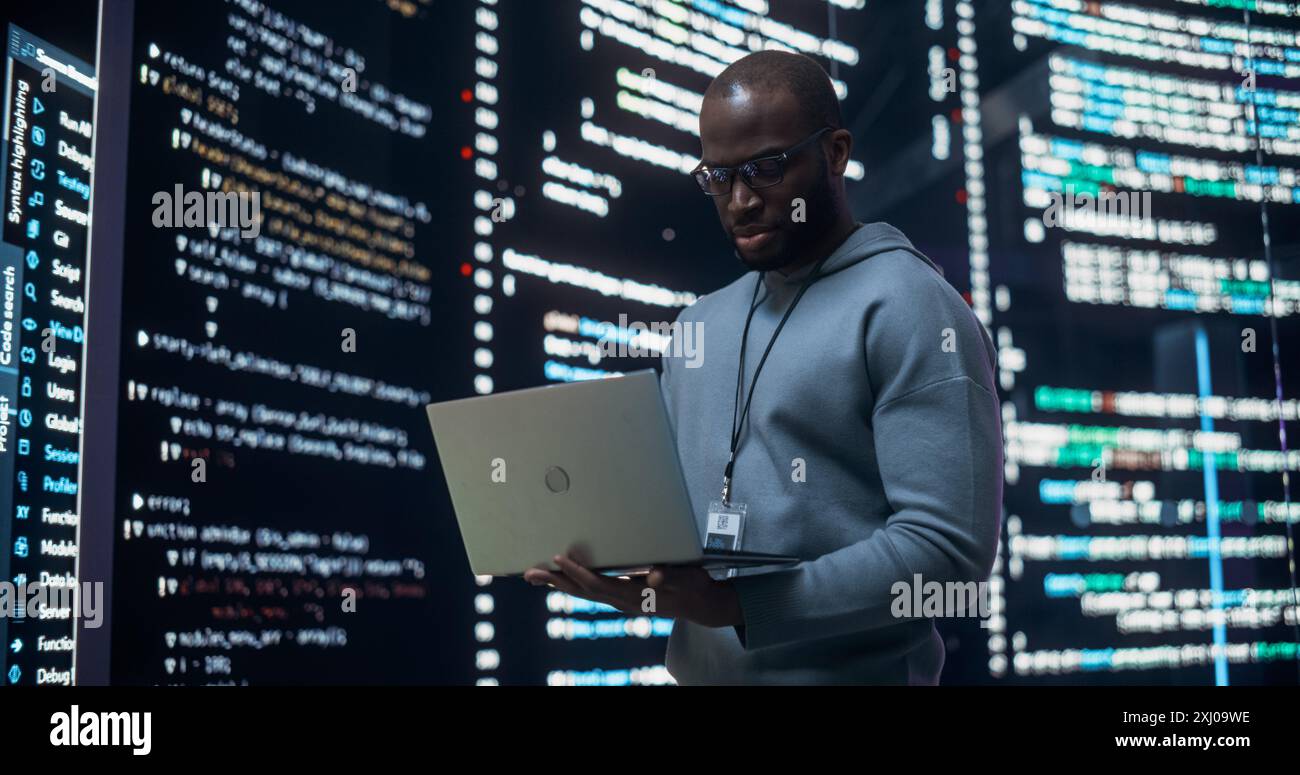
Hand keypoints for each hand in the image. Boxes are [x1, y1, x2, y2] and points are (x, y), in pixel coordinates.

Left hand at [523, 552, 743, 627]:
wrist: (701, 605)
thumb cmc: (692, 586)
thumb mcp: (685, 577)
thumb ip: (668, 575)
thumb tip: (653, 575)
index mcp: (635, 595)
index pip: (599, 584)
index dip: (578, 572)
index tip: (559, 558)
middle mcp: (624, 602)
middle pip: (583, 592)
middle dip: (556, 582)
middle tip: (530, 573)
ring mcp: (622, 603)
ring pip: (584, 594)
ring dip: (559, 585)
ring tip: (536, 576)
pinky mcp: (622, 599)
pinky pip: (592, 593)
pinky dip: (573, 586)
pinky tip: (562, 580)